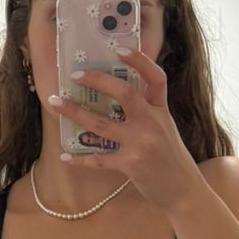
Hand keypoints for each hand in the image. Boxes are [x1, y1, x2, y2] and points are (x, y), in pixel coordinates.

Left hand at [48, 46, 204, 213]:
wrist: (183, 190)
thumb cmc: (170, 158)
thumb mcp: (165, 128)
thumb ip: (146, 111)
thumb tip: (115, 95)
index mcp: (161, 110)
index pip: (155, 77)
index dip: (139, 60)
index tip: (119, 48)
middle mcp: (152, 122)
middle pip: (124, 93)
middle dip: (97, 80)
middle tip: (75, 75)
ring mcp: (141, 143)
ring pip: (101, 124)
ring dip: (75, 112)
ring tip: (55, 103)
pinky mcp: (131, 164)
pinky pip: (99, 159)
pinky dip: (80, 158)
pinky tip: (66, 156)